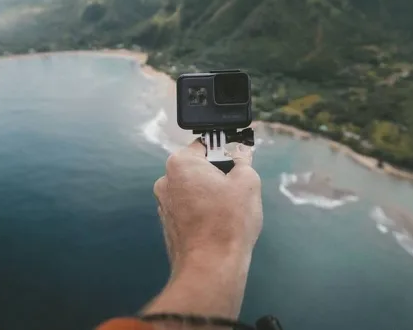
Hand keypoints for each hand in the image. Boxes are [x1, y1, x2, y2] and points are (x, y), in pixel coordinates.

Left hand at [154, 140, 262, 273]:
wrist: (210, 267)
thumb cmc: (228, 222)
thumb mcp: (247, 182)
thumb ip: (243, 160)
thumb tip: (241, 153)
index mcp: (181, 163)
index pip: (207, 144)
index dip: (227, 150)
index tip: (240, 161)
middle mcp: (166, 180)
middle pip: (199, 167)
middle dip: (219, 174)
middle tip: (239, 187)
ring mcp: (164, 203)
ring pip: (195, 188)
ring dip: (212, 193)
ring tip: (230, 209)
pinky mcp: (168, 223)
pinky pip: (190, 207)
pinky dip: (204, 210)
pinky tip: (219, 223)